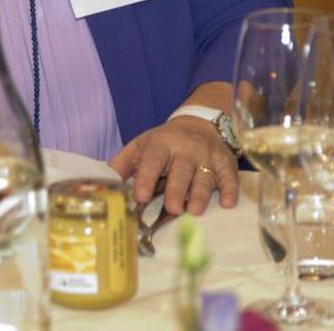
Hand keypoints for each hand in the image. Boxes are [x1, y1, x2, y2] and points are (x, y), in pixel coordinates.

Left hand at [109, 117, 238, 216]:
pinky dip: (231, 189)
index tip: (139, 196)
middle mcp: (187, 149)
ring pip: (205, 175)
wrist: (201, 124)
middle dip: (177, 189)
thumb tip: (103, 182)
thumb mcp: (142, 145)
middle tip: (172, 209)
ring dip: (201, 193)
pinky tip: (228, 203)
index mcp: (162, 143)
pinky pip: (230, 176)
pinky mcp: (226, 163)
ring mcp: (208, 156)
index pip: (153, 160)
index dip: (146, 177)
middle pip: (181, 170)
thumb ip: (123, 163)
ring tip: (195, 211)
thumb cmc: (166, 142)